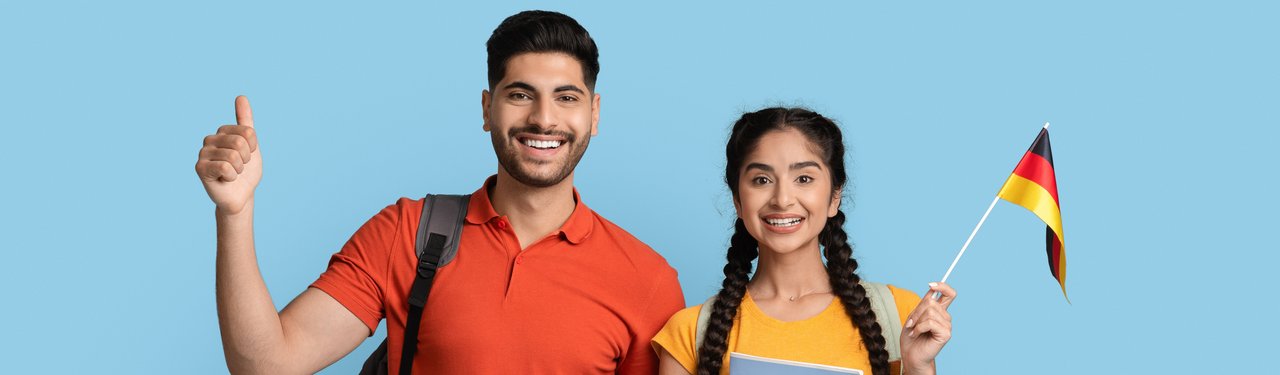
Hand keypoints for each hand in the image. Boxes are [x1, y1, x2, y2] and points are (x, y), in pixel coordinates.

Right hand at [196, 96, 260, 214]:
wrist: (240, 196)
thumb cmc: (246, 171)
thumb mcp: (251, 145)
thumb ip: (245, 122)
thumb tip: (240, 96)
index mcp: (222, 132)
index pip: (248, 132)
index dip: (253, 147)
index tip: (247, 156)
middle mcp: (209, 140)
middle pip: (240, 142)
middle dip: (246, 159)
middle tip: (239, 167)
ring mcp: (202, 153)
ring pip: (233, 156)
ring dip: (239, 169)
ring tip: (232, 173)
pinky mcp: (199, 168)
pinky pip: (225, 167)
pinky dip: (232, 176)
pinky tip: (225, 179)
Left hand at [900, 282, 955, 372]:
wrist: (911, 355)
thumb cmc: (911, 337)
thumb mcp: (914, 315)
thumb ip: (924, 303)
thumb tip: (932, 289)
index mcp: (940, 311)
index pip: (949, 294)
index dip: (943, 286)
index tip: (930, 284)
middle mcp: (945, 317)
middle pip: (931, 302)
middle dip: (916, 311)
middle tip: (910, 322)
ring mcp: (947, 325)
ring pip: (930, 312)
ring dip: (916, 321)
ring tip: (913, 330)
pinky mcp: (946, 334)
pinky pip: (929, 323)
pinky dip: (918, 328)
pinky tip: (915, 334)